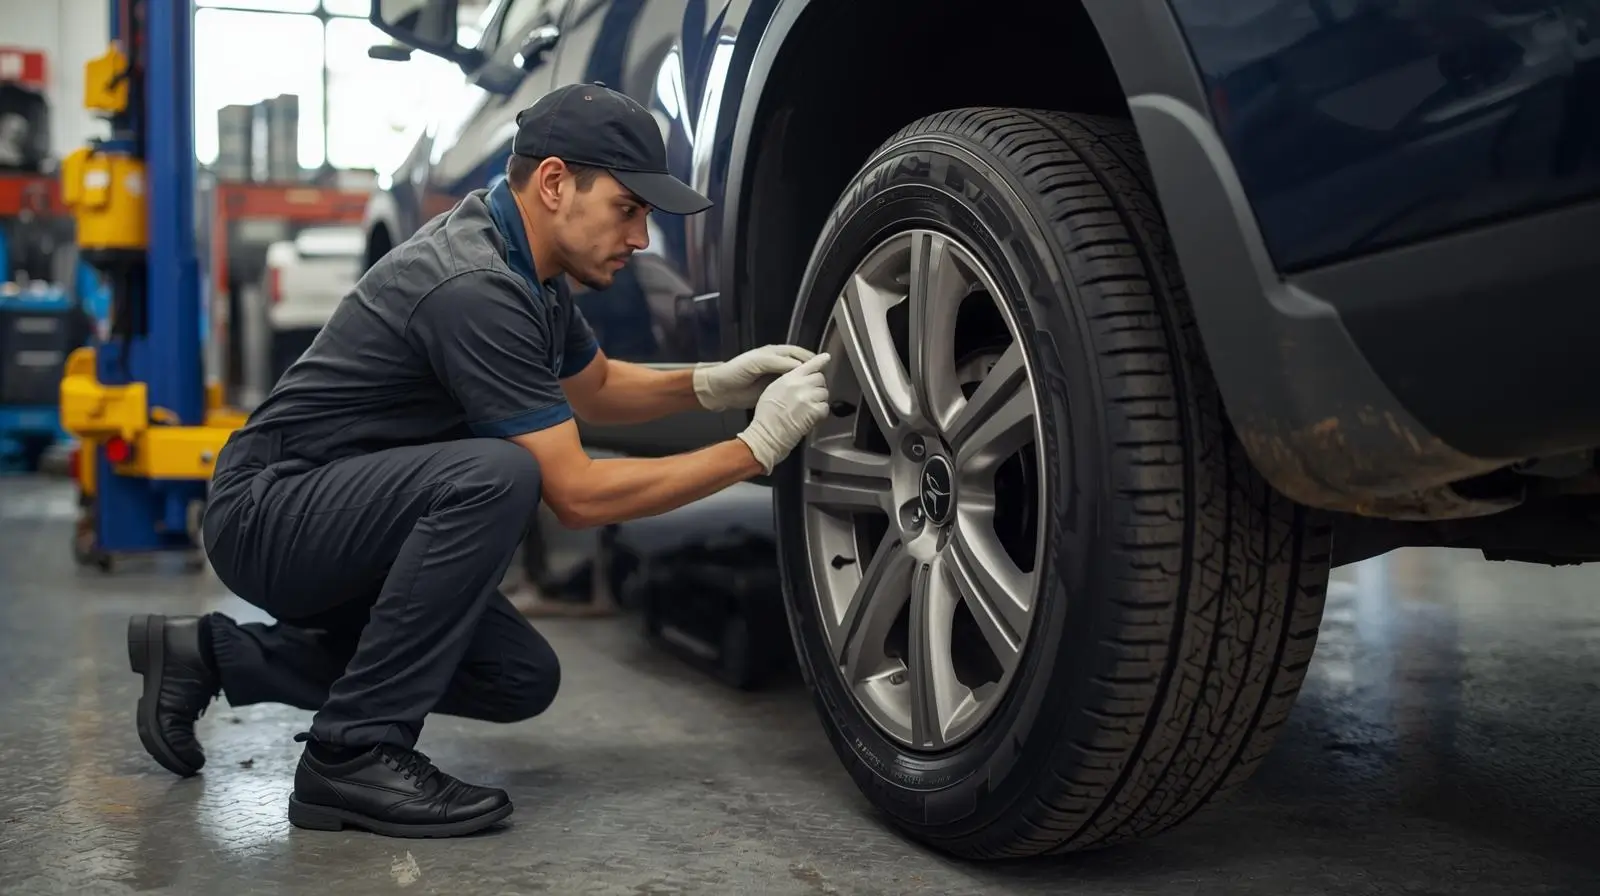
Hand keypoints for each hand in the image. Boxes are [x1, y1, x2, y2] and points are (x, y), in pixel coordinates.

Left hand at [693, 344, 815, 410]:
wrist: (720, 390)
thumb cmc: (736, 371)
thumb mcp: (758, 363)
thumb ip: (779, 362)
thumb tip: (801, 366)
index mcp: (775, 353)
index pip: (799, 354)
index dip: (811, 361)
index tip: (823, 369)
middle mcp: (778, 364)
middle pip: (801, 366)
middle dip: (812, 372)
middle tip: (823, 382)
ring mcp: (776, 378)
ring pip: (796, 379)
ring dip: (806, 384)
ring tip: (818, 391)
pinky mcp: (773, 391)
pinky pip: (789, 390)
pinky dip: (798, 393)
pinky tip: (805, 399)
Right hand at [736, 352, 830, 473]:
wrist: (767, 434)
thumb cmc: (766, 416)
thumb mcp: (772, 390)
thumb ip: (788, 381)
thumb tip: (798, 378)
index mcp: (789, 378)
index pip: (809, 365)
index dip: (820, 361)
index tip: (826, 358)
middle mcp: (800, 385)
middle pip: (820, 378)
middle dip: (817, 385)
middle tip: (811, 395)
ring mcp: (808, 398)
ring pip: (824, 392)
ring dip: (819, 399)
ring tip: (809, 407)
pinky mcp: (814, 412)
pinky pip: (825, 407)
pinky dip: (821, 412)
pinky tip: (812, 416)